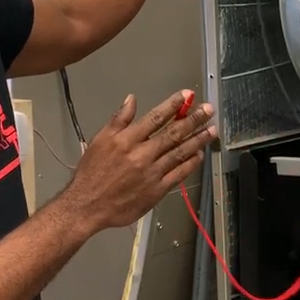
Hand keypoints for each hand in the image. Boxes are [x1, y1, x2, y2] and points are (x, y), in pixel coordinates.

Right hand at [61, 90, 215, 229]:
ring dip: (197, 140)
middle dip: (193, 120)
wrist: (87, 205)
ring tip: (211, 130)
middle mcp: (142, 154)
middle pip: (173, 133)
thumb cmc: (92, 171)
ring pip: (180, 152)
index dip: (173, 105)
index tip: (187, 95)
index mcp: (127, 140)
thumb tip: (131, 99)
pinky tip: (199, 154)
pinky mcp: (157, 190)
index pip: (156, 118)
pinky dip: (190, 164)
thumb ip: (119, 120)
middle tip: (208, 110)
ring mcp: (152, 173)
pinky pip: (178, 174)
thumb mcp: (100, 140)